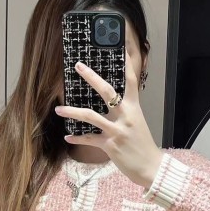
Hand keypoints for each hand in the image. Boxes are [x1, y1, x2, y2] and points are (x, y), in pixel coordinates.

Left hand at [53, 47, 162, 187]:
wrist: (150, 167)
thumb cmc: (142, 145)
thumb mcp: (137, 123)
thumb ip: (124, 112)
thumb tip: (112, 102)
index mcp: (134, 108)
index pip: (132, 79)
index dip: (127, 61)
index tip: (121, 43)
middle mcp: (126, 116)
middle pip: (107, 91)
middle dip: (91, 77)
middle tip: (78, 65)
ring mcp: (117, 131)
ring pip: (90, 116)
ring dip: (72, 112)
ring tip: (58, 109)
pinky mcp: (110, 145)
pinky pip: (89, 139)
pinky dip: (77, 138)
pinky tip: (67, 137)